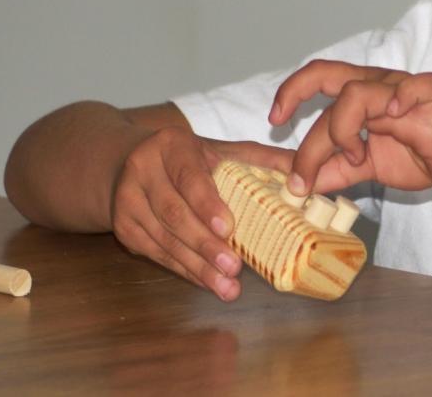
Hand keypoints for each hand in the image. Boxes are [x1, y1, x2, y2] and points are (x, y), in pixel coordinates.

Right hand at [109, 128, 292, 300]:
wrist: (130, 163)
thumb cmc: (189, 159)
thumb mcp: (221, 150)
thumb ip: (262, 159)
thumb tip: (306, 173)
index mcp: (170, 144)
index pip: (188, 176)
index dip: (207, 203)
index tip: (228, 227)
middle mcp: (142, 170)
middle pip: (174, 213)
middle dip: (206, 245)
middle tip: (234, 268)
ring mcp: (127, 201)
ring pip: (165, 239)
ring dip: (197, 266)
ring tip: (226, 286)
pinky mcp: (124, 228)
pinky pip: (157, 254)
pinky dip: (184, 270)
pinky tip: (206, 282)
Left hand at [269, 60, 431, 201]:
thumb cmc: (423, 154)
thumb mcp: (367, 168)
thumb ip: (332, 171)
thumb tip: (293, 184)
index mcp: (362, 96)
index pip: (319, 78)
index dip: (291, 92)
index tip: (274, 121)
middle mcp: (380, 85)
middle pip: (330, 76)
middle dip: (297, 97)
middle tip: (283, 129)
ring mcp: (405, 90)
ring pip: (356, 92)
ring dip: (342, 130)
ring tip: (356, 157)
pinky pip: (414, 87)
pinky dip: (399, 98)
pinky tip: (394, 118)